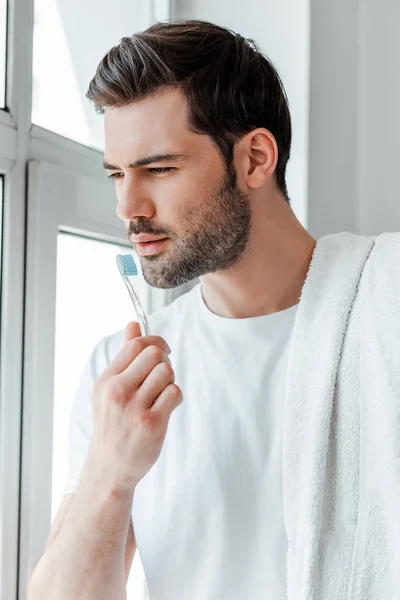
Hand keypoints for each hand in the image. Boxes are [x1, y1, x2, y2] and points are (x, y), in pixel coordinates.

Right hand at [90, 321, 182, 490]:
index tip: (161, 352)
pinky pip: (174, 392)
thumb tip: (133, 324)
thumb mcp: (109, 389)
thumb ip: (123, 356)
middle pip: (155, 354)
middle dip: (164, 361)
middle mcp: (117, 391)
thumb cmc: (113, 424)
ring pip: (167, 372)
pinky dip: (175, 397)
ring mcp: (134, 408)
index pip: (136, 344)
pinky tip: (166, 407)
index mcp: (106, 380)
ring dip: (170, 380)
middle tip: (161, 376)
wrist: (110, 467)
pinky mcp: (152, 423)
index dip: (155, 343)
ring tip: (161, 393)